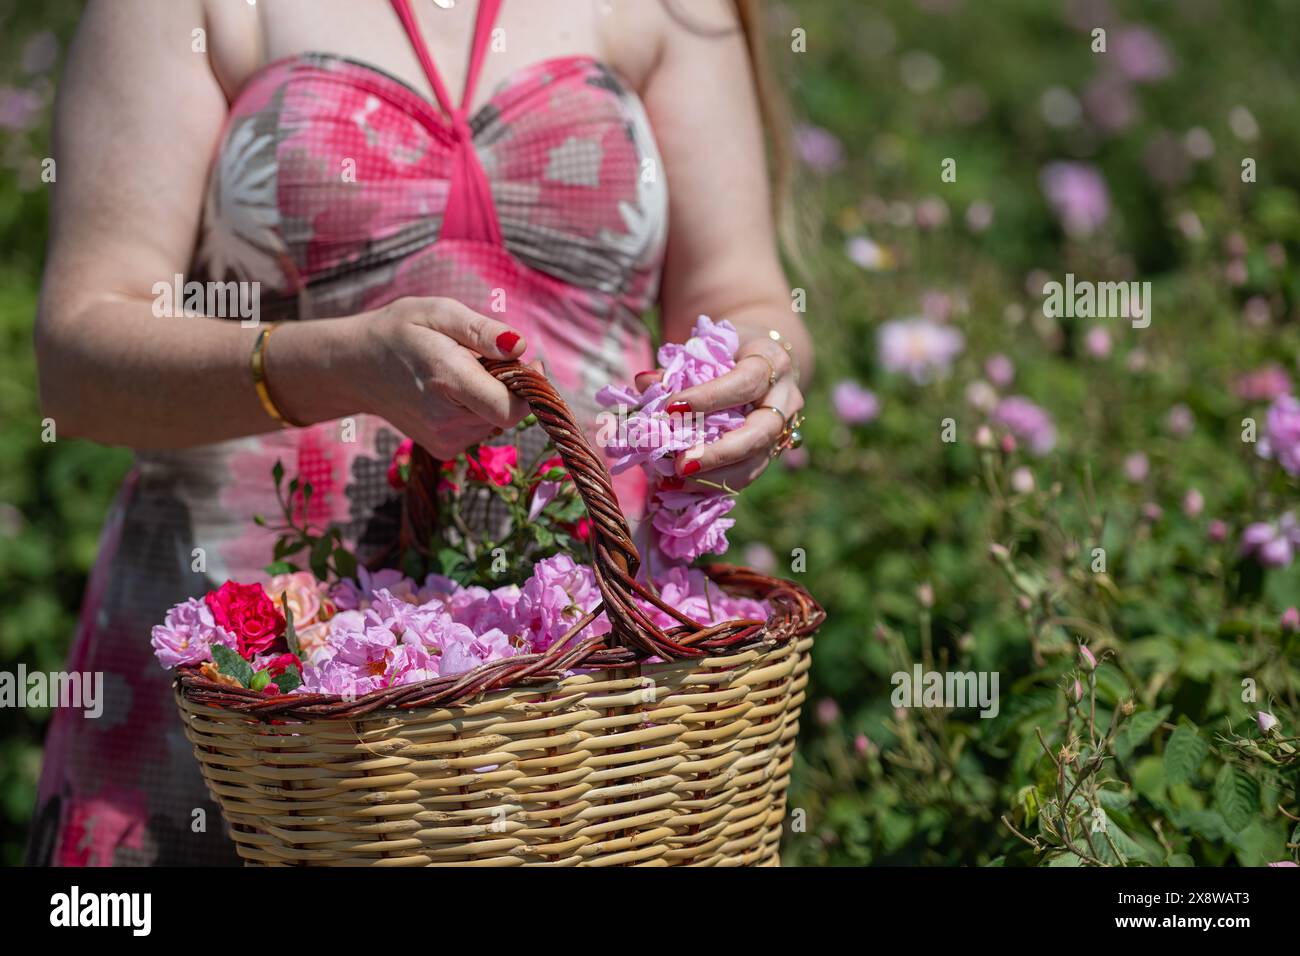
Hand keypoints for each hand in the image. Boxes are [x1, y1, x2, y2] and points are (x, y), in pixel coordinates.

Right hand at [334, 296, 533, 458]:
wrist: (354, 368)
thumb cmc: (398, 332)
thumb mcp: (437, 313)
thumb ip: (482, 330)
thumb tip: (521, 346)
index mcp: (448, 381)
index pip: (511, 408)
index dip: (530, 388)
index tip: (528, 362)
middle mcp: (447, 421)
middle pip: (508, 411)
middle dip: (508, 384)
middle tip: (480, 357)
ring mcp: (444, 440)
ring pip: (497, 419)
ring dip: (491, 395)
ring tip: (459, 372)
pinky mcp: (443, 449)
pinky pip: (481, 428)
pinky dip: (477, 408)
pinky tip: (450, 391)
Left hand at [649, 329, 803, 490]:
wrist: (762, 359)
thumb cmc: (728, 349)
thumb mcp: (707, 346)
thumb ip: (678, 366)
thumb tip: (644, 382)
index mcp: (770, 359)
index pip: (745, 381)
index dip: (710, 397)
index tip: (671, 409)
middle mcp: (785, 396)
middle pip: (761, 431)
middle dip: (719, 452)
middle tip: (680, 464)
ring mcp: (783, 428)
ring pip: (756, 461)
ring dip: (714, 476)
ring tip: (674, 481)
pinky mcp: (772, 451)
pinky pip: (748, 473)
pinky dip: (714, 482)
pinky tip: (682, 486)